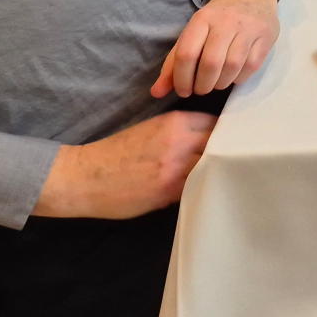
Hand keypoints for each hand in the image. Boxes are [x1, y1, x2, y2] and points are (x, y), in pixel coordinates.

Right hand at [32, 110, 215, 218]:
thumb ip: (181, 132)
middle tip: (230, 162)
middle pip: (220, 146)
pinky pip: (196, 188)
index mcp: (175, 123)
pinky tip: (198, 191)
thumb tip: (209, 140)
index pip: (217, 124)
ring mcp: (175, 169)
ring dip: (215, 173)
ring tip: (217, 178)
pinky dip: (199, 189)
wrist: (84, 177)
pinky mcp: (168, 193)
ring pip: (211, 168)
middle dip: (226, 153)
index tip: (231, 142)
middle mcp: (179, 143)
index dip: (226, 134)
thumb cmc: (117, 152)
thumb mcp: (151, 129)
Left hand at [151, 0, 279, 98]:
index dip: (181, 79)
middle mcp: (226, 22)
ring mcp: (248, 28)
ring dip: (221, 84)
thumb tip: (156, 92)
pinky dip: (239, 78)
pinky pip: (251, 66)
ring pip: (232, 67)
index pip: (187, 54)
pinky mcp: (266, 36)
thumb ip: (174, 62)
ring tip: (216, 83)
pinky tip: (233, 75)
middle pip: (210, 64)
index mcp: (202, 19)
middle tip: (200, 89)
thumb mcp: (193, 33)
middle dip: (202, 85)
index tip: (183, 90)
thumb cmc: (217, 18)